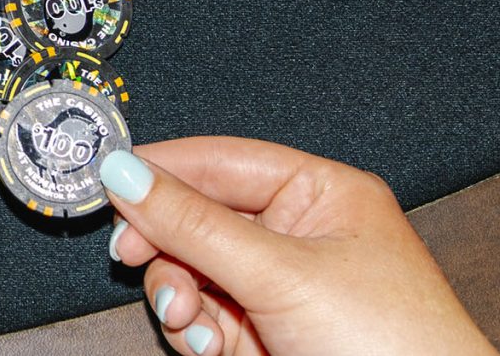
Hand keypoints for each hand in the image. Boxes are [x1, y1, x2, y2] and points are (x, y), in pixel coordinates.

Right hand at [102, 138, 495, 355]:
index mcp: (322, 195)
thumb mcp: (282, 274)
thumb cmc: (394, 345)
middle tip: (131, 255)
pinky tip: (209, 346)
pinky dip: (193, 330)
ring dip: (177, 295)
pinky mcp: (266, 335)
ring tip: (187, 319)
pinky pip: (203, 316)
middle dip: (167, 246)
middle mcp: (300, 235)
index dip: (162, 168)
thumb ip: (196, 223)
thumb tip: (124, 173)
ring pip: (192, 271)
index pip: (222, 162)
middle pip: (197, 218)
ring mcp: (281, 289)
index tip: (104, 178)